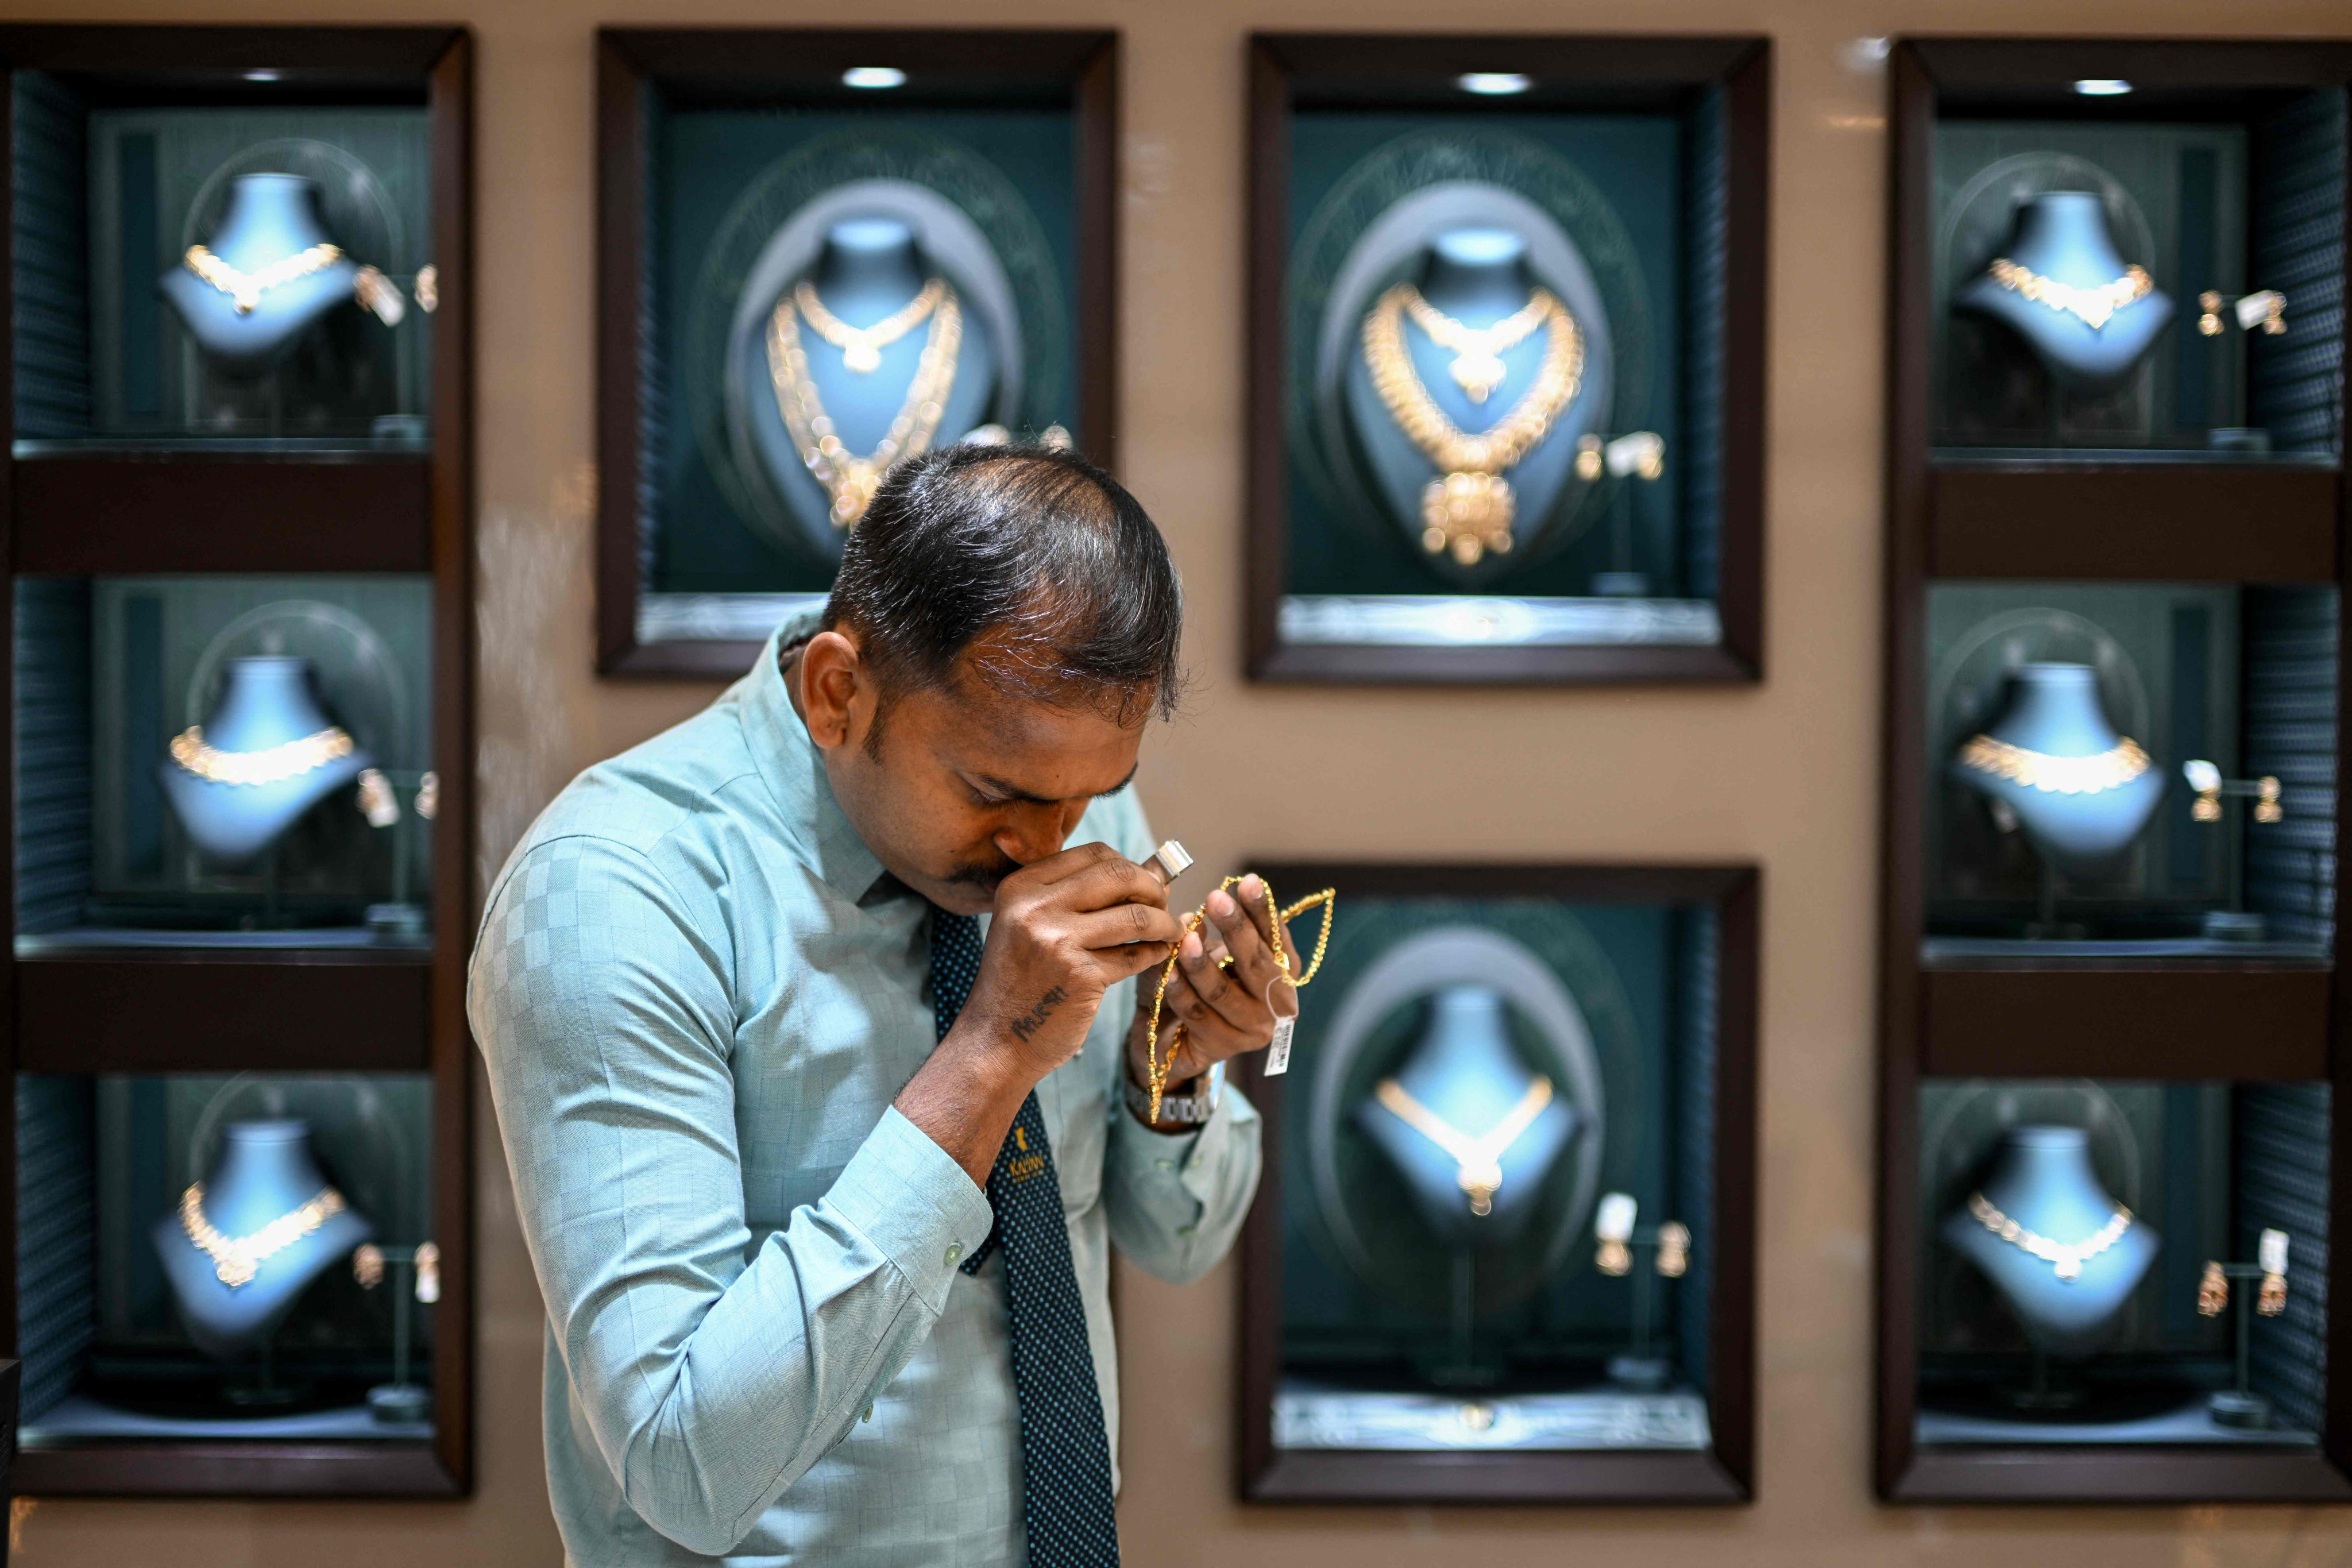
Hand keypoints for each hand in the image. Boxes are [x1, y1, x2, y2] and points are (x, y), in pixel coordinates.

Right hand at [904, 843, 1181, 1183]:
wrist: (996, 1041)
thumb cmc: (1021, 981)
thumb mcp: (1032, 925)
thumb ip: (1083, 895)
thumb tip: (1155, 868)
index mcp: (1021, 887)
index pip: (1094, 853)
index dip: (1129, 865)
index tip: (1144, 884)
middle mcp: (1034, 907)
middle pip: (1119, 875)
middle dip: (1153, 888)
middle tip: (1164, 904)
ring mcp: (1057, 941)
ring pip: (1135, 916)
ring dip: (1164, 923)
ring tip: (1171, 931)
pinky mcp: (1080, 976)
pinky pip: (1134, 956)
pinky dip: (1155, 953)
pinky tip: (1158, 954)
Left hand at [1124, 874, 1299, 1114]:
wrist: (1176, 1036)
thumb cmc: (1199, 982)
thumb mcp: (1207, 948)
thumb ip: (1206, 926)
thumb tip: (1190, 914)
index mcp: (1282, 971)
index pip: (1275, 937)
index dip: (1262, 910)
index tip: (1247, 881)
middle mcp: (1277, 1002)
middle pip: (1256, 964)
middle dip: (1236, 929)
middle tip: (1216, 899)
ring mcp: (1252, 1029)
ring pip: (1223, 992)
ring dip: (1202, 964)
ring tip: (1186, 939)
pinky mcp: (1223, 1047)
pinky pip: (1197, 1014)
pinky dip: (1180, 992)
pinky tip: (1167, 973)